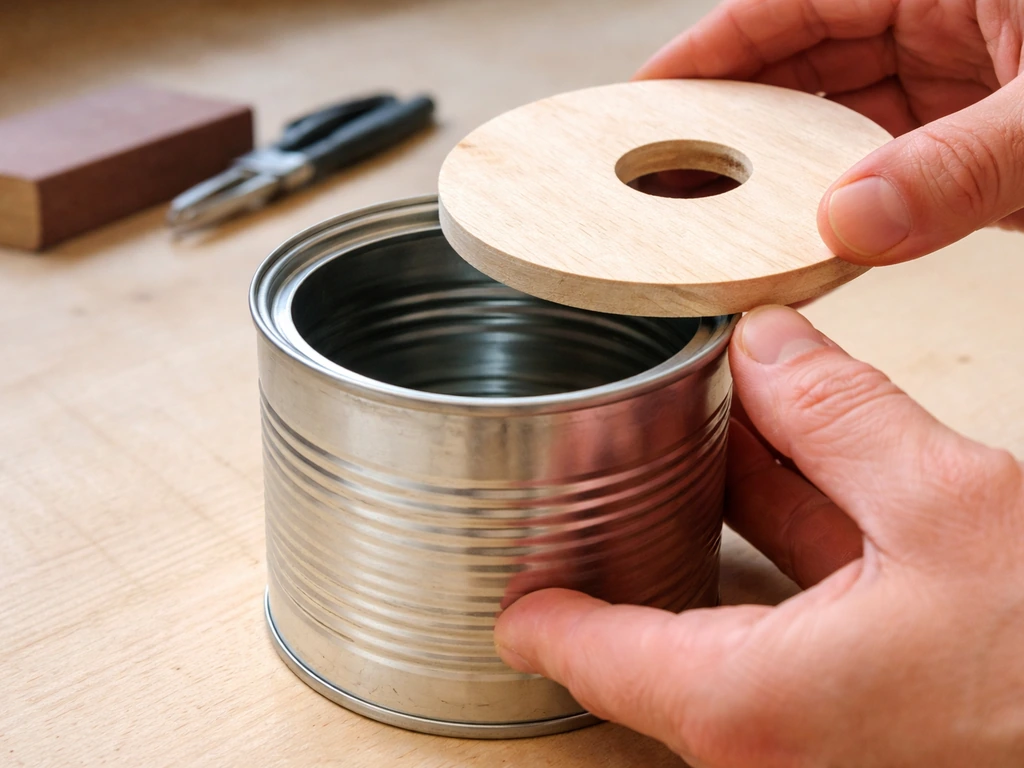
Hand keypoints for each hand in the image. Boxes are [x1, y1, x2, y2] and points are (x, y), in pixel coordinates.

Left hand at [494, 305, 1023, 766]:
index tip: (502, 572)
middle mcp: (773, 728)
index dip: (537, 602)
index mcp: (749, 703)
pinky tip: (788, 445)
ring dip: (727, 497)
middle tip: (593, 449)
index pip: (587, 653)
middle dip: (638, 514)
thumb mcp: (948, 505)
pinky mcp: (875, 689)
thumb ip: (837, 415)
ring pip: (740, 588)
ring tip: (697, 412)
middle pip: (661, 609)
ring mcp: (825, 712)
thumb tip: (770, 343)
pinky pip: (803, 598)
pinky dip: (791, 526)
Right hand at [635, 0, 1023, 263]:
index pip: (789, 6)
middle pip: (805, 70)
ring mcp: (964, 86)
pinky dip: (855, 208)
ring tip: (728, 216)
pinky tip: (811, 236)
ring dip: (793, 175)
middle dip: (739, 121)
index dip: (709, 49)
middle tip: (674, 172)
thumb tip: (853, 222)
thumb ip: (962, 162)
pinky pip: (897, 174)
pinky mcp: (983, 145)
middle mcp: (942, 25)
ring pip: (845, 130)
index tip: (648, 96)